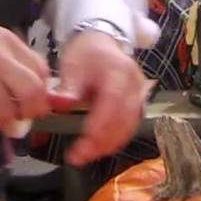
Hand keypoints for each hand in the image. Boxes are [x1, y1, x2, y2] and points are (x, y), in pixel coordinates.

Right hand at [0, 24, 49, 131]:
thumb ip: (15, 60)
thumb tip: (41, 89)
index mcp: (7, 42)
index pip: (41, 70)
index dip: (42, 92)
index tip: (35, 102)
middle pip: (31, 92)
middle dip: (30, 110)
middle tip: (22, 116)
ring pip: (7, 113)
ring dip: (3, 120)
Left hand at [57, 31, 149, 166]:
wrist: (102, 43)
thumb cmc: (86, 54)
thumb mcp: (72, 65)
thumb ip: (67, 87)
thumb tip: (60, 104)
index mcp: (119, 72)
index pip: (112, 104)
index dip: (99, 128)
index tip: (80, 146)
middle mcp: (135, 85)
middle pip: (124, 121)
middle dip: (101, 143)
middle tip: (78, 157)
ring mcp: (140, 95)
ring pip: (129, 128)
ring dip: (108, 146)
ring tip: (85, 155)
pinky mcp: (138, 105)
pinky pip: (130, 127)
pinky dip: (114, 140)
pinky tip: (98, 148)